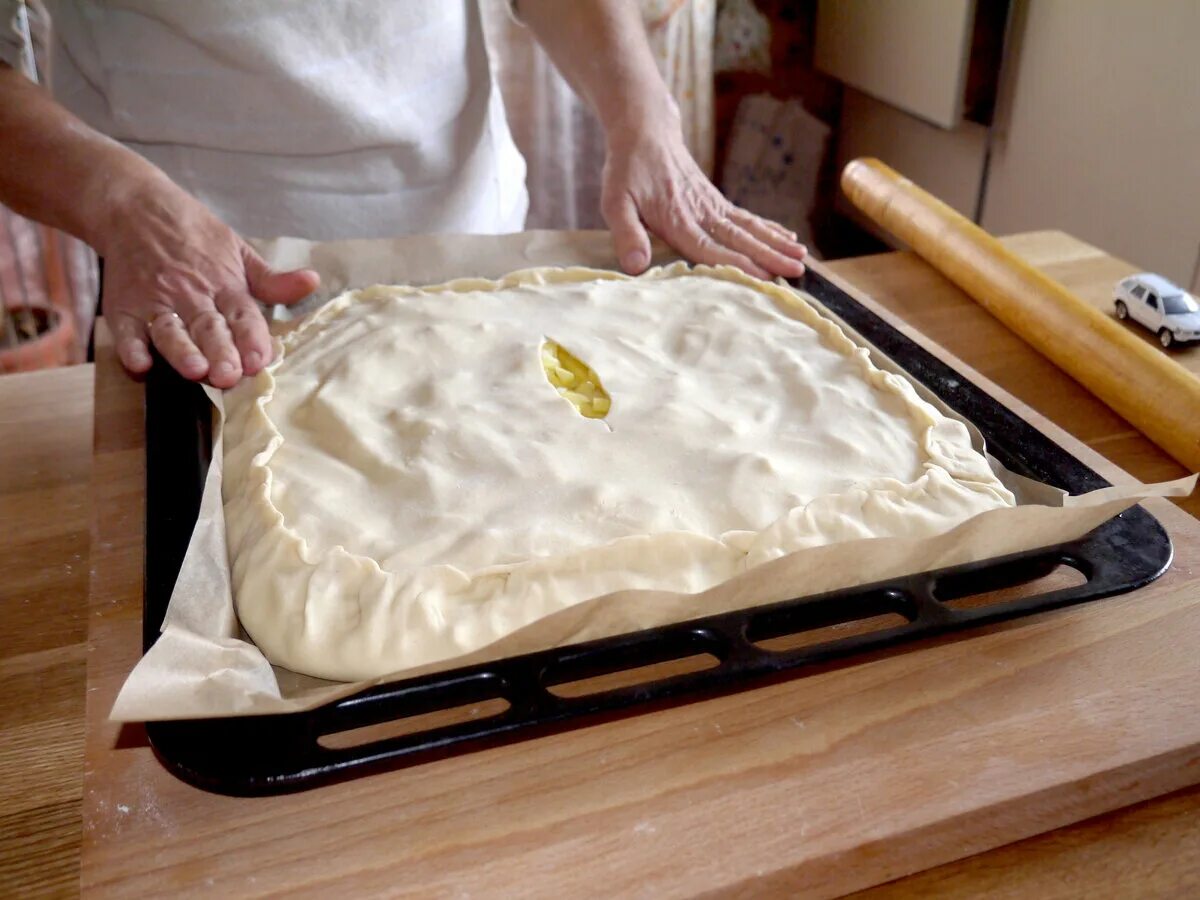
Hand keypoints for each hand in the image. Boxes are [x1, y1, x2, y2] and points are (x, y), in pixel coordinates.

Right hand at [98, 179, 318, 387]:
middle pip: (208, 328)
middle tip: (229, 375)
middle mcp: (192, 295)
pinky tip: (140, 365)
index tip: (259, 360)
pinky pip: (126, 332)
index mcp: (225, 284)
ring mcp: (156, 302)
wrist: (135, 208)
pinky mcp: (124, 308)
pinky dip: (131, 348)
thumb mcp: (239, 250)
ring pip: (171, 331)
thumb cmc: (194, 235)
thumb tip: (312, 282)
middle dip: (220, 352)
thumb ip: (272, 280)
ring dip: (182, 351)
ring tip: (194, 370)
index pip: (242, 315)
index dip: (252, 338)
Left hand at [601, 111, 807, 278]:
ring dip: (776, 243)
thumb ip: (627, 234)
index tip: (762, 276)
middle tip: (797, 269)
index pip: (710, 247)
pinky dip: (768, 227)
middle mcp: (701, 212)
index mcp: (677, 219)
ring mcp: (712, 205)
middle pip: (739, 238)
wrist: (644, 131)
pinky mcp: (715, 199)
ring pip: (749, 227)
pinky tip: (787, 237)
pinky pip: (746, 216)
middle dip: (769, 256)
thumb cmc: (626, 170)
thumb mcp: (615, 202)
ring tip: (802, 257)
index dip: (737, 263)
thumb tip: (636, 266)